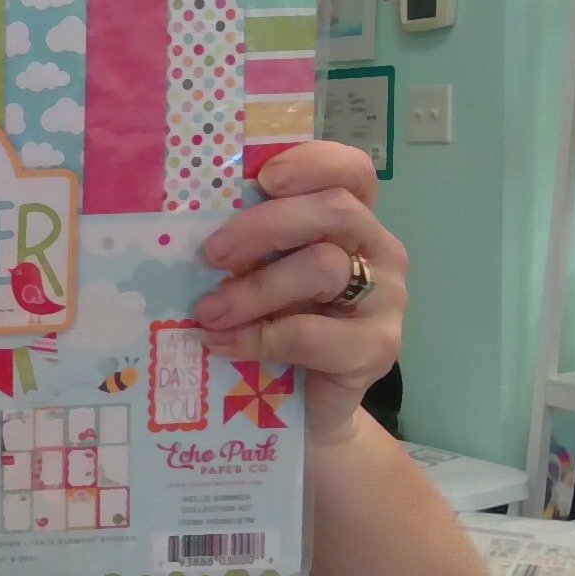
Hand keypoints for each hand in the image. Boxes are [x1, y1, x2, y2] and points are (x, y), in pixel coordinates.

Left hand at [193, 143, 406, 445]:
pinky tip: (223, 345)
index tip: (263, 178)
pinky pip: (312, 333)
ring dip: (254, 289)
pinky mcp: (377, 348)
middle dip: (264, 227)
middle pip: (333, 211)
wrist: (307, 412)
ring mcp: (387, 299)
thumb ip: (251, 246)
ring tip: (207, 312)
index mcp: (353, 221)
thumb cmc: (279, 328)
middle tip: (211, 254)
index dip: (312, 163)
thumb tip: (188, 222)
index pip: (351, 171)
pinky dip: (259, 338)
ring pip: (322, 267)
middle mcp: (379, 251)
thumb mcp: (263, 275)